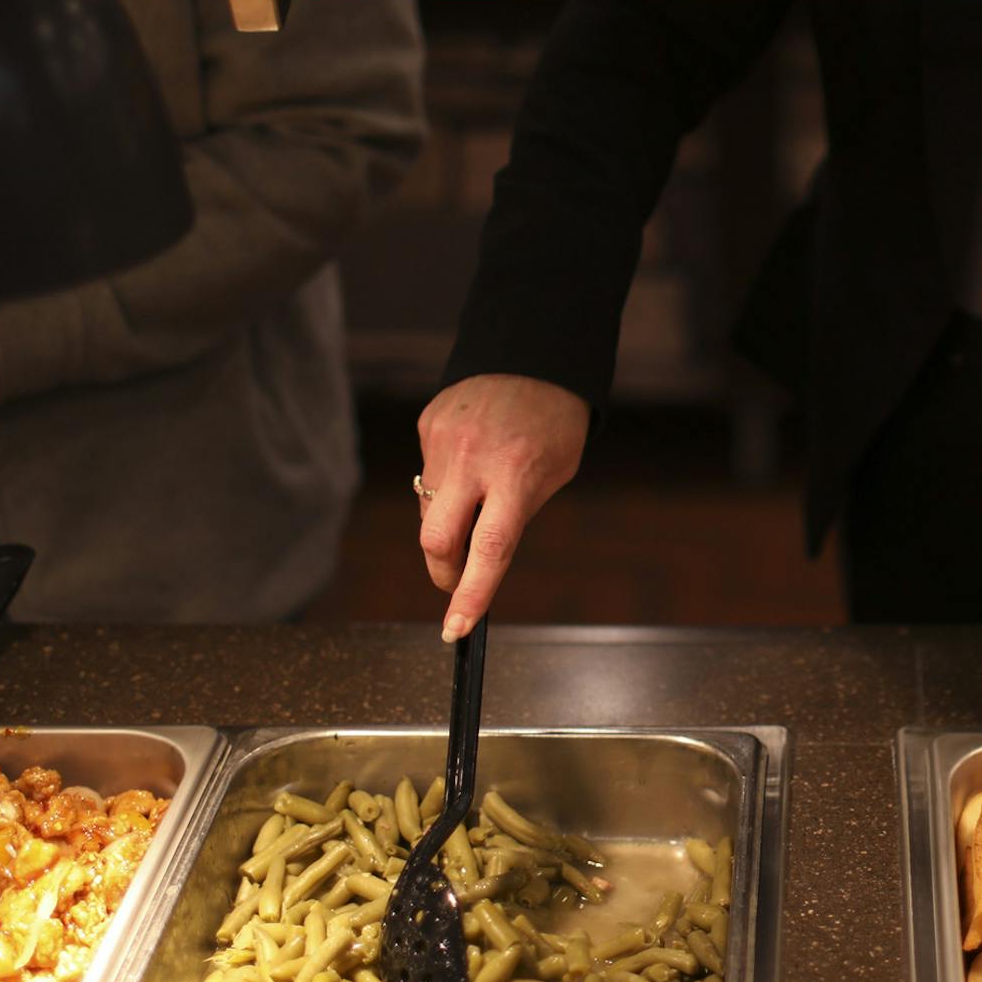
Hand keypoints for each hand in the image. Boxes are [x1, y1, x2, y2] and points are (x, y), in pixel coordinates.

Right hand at [416, 374, 588, 640]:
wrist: (533, 352)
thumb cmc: (555, 423)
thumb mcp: (554, 473)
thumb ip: (515, 514)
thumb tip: (475, 555)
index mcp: (517, 475)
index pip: (489, 548)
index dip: (472, 594)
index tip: (457, 630)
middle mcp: (473, 459)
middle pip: (435, 540)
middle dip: (444, 571)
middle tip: (458, 578)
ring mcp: (443, 441)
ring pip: (428, 510)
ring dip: (448, 521)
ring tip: (479, 492)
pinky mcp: (426, 425)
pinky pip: (426, 474)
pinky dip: (446, 482)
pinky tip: (471, 456)